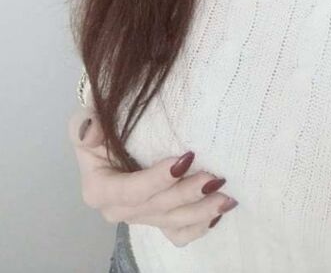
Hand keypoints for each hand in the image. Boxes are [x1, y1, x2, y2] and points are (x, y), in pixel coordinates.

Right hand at [68, 107, 238, 246]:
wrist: (114, 135)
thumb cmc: (104, 126)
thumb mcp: (88, 119)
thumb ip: (84, 124)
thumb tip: (90, 131)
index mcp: (99, 190)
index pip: (131, 191)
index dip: (157, 179)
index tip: (185, 159)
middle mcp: (118, 210)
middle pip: (157, 207)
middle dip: (187, 194)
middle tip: (215, 178)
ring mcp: (140, 217)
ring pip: (172, 223)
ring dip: (201, 212)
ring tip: (226, 197)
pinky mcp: (157, 219)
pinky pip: (178, 234)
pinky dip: (199, 226)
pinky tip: (217, 212)